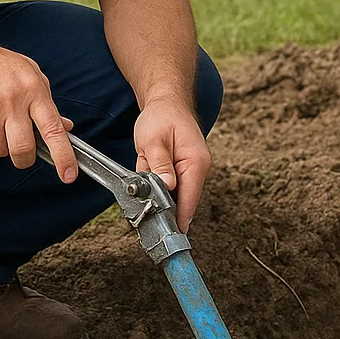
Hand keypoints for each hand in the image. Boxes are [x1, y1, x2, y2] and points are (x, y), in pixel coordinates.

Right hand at [0, 34, 77, 182]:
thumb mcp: (29, 74)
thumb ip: (46, 102)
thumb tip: (65, 127)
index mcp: (34, 89)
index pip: (53, 128)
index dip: (63, 155)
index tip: (69, 175)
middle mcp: (14, 100)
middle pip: (24, 149)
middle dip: (24, 158)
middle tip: (21, 151)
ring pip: (0, 150)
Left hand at [133, 97, 211, 231]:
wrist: (166, 101)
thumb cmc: (162, 116)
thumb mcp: (154, 140)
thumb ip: (160, 165)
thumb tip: (167, 189)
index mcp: (196, 163)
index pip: (189, 200)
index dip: (178, 220)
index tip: (168, 237)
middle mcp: (198, 170)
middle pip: (182, 201)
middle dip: (161, 209)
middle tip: (141, 218)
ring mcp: (190, 171)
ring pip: (172, 196)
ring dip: (156, 197)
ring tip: (141, 190)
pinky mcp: (181, 171)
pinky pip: (168, 187)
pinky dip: (155, 188)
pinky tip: (145, 179)